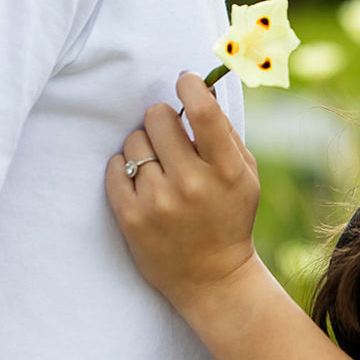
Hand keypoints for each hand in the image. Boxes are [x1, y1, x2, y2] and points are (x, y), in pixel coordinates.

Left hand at [106, 73, 259, 314]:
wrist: (211, 277)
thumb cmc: (230, 215)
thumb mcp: (244, 172)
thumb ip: (225, 130)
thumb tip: (203, 87)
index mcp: (225, 169)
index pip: (202, 113)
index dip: (190, 87)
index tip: (184, 81)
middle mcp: (191, 184)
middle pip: (158, 118)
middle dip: (163, 118)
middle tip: (169, 133)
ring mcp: (158, 202)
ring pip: (134, 142)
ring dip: (145, 145)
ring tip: (158, 165)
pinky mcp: (130, 218)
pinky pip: (114, 168)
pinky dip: (125, 167)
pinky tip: (142, 180)